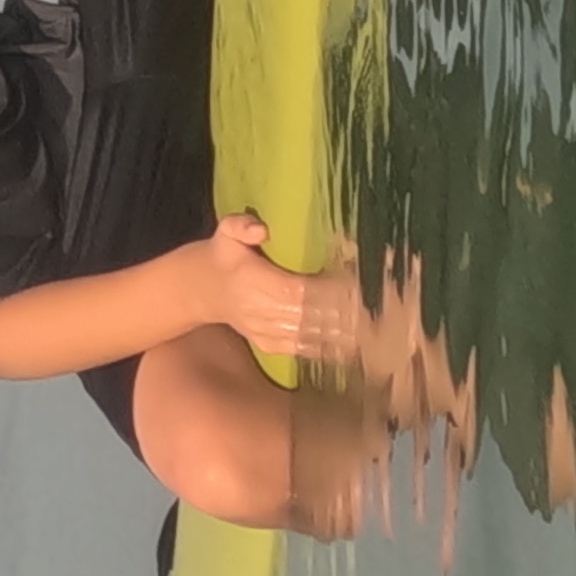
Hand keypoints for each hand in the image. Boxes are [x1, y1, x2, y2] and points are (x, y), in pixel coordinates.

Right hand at [204, 219, 367, 376]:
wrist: (202, 291)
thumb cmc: (224, 257)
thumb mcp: (226, 233)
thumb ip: (241, 225)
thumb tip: (262, 229)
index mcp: (253, 283)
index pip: (299, 291)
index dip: (328, 292)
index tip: (356, 284)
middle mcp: (260, 312)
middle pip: (310, 317)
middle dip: (342, 314)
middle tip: (373, 308)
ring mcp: (265, 333)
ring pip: (309, 337)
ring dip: (340, 334)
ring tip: (370, 328)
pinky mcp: (270, 346)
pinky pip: (303, 349)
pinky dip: (328, 347)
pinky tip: (352, 344)